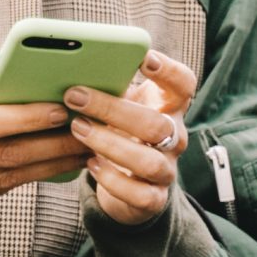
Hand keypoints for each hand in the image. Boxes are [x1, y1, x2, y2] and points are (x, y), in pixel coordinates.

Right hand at [0, 59, 84, 224]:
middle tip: (86, 135)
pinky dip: (17, 183)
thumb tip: (10, 86)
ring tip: (75, 153)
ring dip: (45, 169)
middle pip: (3, 156)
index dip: (29, 118)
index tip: (63, 110)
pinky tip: (43, 171)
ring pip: (1, 181)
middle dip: (51, 146)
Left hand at [66, 49, 197, 225]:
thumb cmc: (119, 130)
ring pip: (148, 161)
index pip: (184, 85)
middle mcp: (174, 138)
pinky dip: (112, 179)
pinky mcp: (153, 198)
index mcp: (169, 107)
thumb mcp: (119, 104)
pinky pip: (139, 194)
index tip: (144, 58)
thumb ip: (110, 86)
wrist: (126, 181)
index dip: (169, 71)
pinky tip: (90, 163)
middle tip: (75, 96)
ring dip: (108, 144)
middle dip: (113, 110)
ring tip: (77, 129)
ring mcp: (166, 170)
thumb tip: (72, 64)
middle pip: (157, 125)